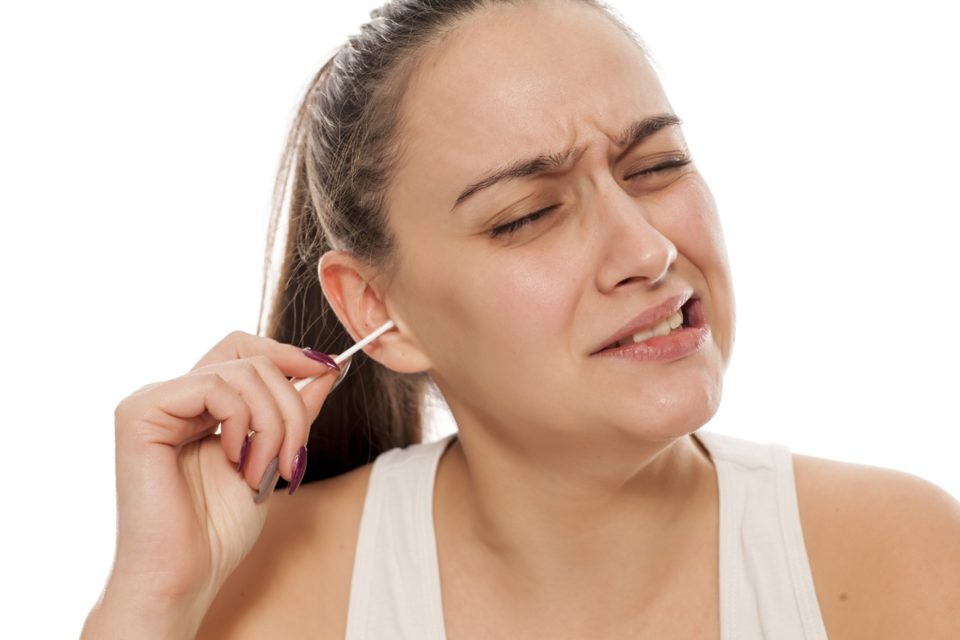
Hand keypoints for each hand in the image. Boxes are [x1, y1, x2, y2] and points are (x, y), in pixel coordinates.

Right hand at [91, 331, 341, 633]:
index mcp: (198, 405)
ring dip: (274, 424)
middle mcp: (173, 395)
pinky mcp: (141, 412)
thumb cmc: (220, 529)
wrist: (186, 576)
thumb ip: (294, 410)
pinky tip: (236, 461)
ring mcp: (153, 401)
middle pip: (251, 359)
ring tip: (266, 471)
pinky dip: (242, 423)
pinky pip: (213, 386)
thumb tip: (330, 366)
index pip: (245, 350)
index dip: (288, 353)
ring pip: (241, 372)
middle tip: (296, 457)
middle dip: (291, 405)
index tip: (331, 368)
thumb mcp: (273, 456)